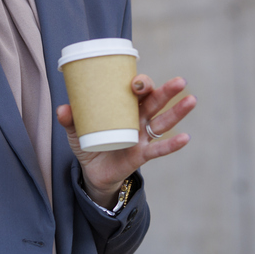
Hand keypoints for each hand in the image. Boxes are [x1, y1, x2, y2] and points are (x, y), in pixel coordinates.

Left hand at [57, 74, 195, 208]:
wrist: (92, 171)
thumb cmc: (89, 143)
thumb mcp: (76, 130)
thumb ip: (70, 119)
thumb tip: (63, 109)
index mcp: (123, 107)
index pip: (137, 90)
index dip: (141, 83)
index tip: (137, 82)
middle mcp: (137, 118)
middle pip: (155, 102)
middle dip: (167, 91)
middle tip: (179, 81)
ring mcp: (142, 136)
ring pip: (163, 121)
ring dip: (178, 111)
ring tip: (191, 100)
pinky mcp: (141, 154)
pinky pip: (159, 149)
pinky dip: (172, 144)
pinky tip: (185, 138)